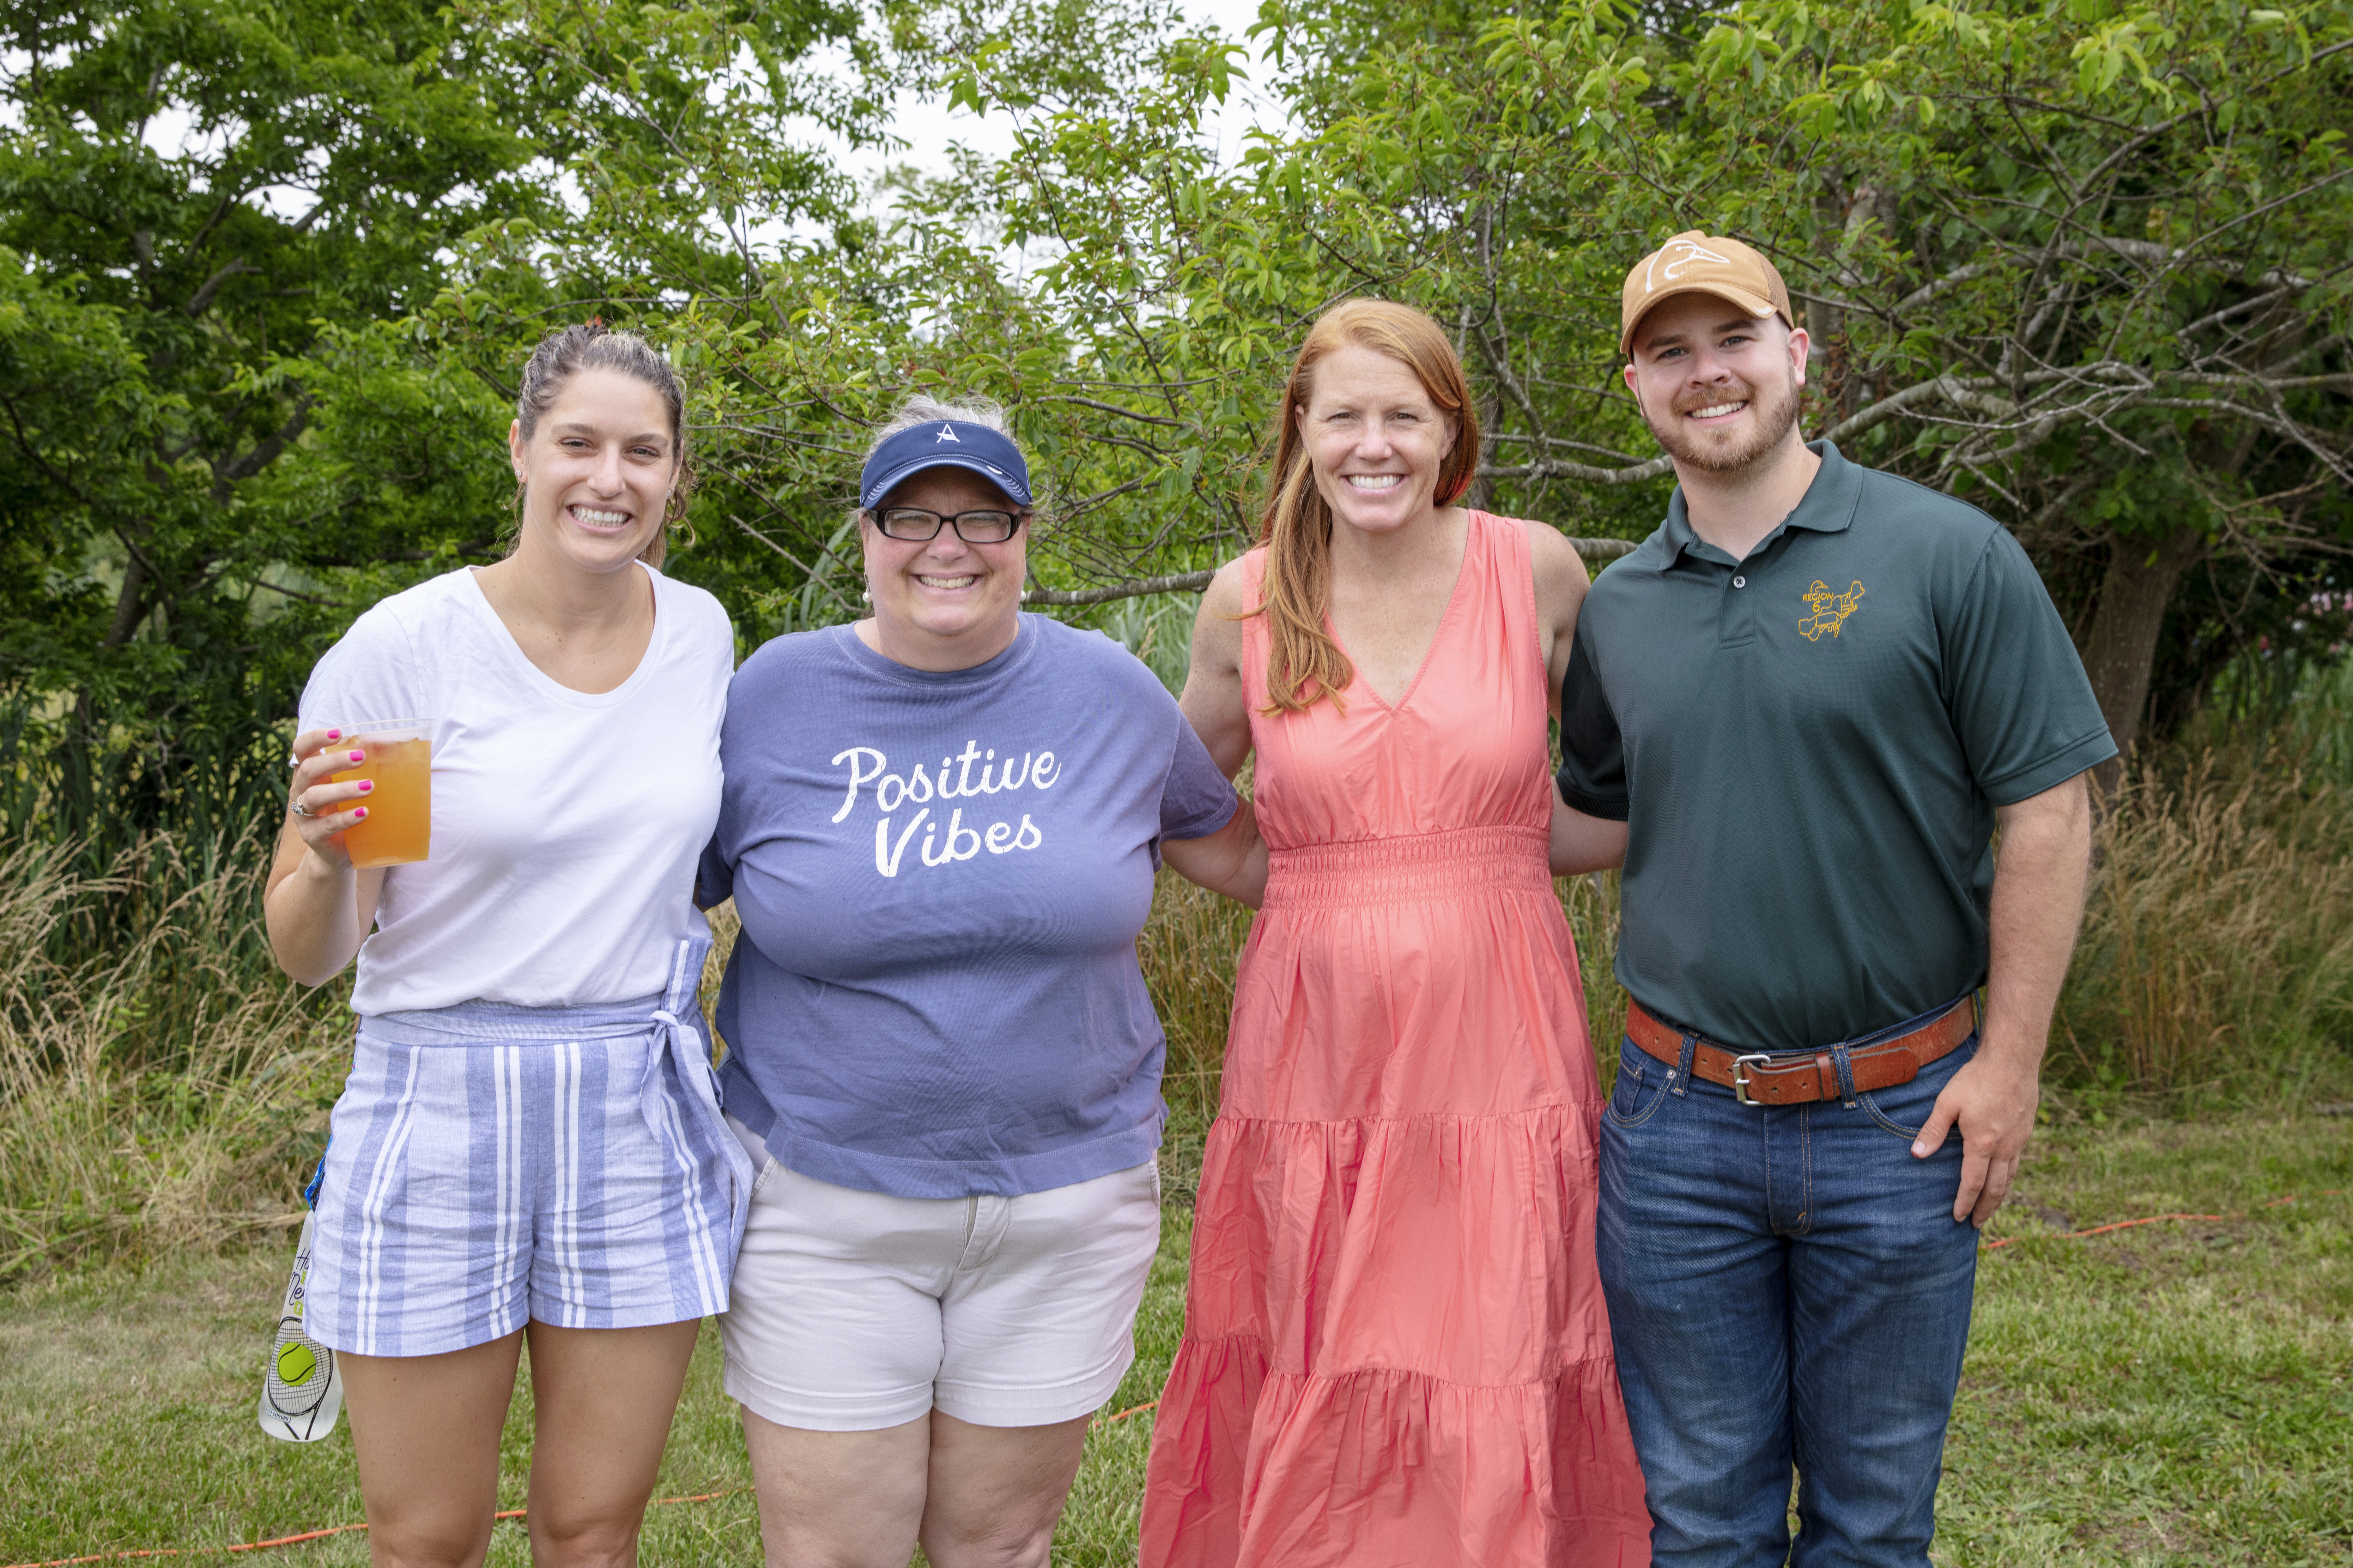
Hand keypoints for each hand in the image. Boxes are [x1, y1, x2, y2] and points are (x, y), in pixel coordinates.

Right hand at [286, 727, 372, 865]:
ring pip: (313, 797)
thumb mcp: (353, 787)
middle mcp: (301, 791)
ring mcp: (304, 815)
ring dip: (342, 790)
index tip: (338, 733)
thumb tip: (396, 747)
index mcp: (310, 774)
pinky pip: (326, 826)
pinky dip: (345, 818)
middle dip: (334, 761)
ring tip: (369, 787)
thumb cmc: (348, 810)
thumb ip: (365, 768)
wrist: (340, 851)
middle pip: (307, 769)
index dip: (315, 738)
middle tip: (361, 757)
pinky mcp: (312, 836)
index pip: (302, 749)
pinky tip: (364, 813)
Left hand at [1909, 1049, 2038, 1225]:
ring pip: (2009, 1178)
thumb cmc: (1976, 1079)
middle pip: (1996, 1188)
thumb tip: (1917, 1155)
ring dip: (1999, 1197)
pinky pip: (2017, 1163)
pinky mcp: (2025, 1131)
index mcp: (1982, 1143)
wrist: (2014, 1060)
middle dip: (1985, 1209)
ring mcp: (2018, 1140)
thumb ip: (1933, 1130)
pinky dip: (2009, 1178)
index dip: (1964, 1202)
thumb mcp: (1948, 1102)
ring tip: (1989, 1209)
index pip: (1972, 1183)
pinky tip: (2003, 1179)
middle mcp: (2004, 1147)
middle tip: (1975, 1224)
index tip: (1957, 1217)